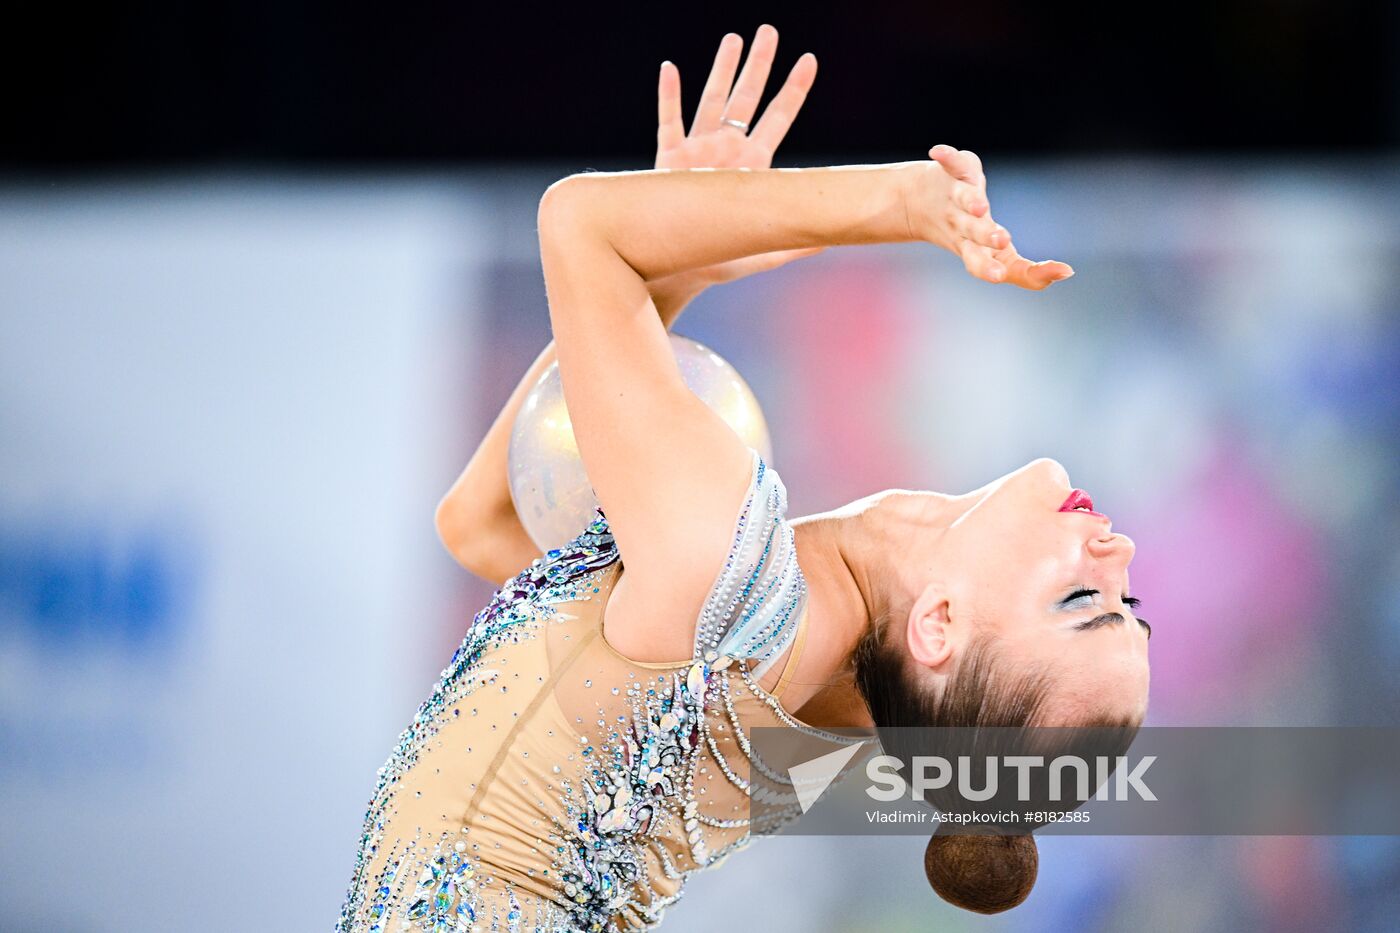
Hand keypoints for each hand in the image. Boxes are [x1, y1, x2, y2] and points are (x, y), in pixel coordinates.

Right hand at [651, 25, 824, 296]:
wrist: (680, 270)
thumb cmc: (722, 261)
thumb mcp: (768, 249)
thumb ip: (800, 240)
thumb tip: (835, 238)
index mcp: (753, 164)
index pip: (779, 117)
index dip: (794, 89)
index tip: (809, 60)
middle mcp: (727, 150)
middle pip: (746, 97)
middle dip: (758, 64)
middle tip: (769, 31)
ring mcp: (698, 151)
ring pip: (711, 100)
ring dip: (721, 70)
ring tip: (732, 39)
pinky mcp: (668, 159)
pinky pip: (669, 122)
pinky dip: (669, 96)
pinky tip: (670, 69)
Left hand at [908, 145, 1074, 289]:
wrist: (916, 206)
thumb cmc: (972, 238)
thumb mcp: (1000, 258)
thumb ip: (1031, 274)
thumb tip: (1068, 273)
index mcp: (974, 251)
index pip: (981, 265)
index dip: (990, 270)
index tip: (1000, 275)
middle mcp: (963, 227)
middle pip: (973, 233)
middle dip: (985, 236)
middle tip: (1001, 240)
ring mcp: (958, 199)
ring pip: (965, 201)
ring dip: (973, 203)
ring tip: (981, 207)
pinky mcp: (958, 173)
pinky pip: (953, 164)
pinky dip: (948, 158)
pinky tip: (938, 151)